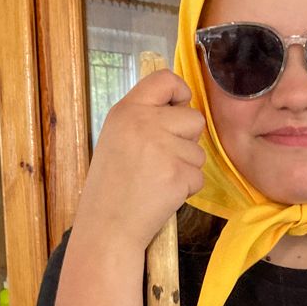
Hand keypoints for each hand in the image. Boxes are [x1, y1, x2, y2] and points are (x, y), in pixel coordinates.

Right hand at [77, 70, 206, 251]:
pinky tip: (162, 194)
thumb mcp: (116, 138)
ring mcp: (163, 149)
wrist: (107, 226)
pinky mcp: (179, 174)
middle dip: (186, 139)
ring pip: (198, 151)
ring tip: (157, 180)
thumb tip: (179, 106)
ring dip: (185, 167)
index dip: (180, 93)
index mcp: (127, 111)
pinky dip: (186, 188)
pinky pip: (199, 176)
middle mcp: (145, 124)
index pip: (165, 79)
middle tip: (161, 158)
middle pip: (194, 118)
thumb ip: (144, 119)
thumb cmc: (111, 186)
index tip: (178, 108)